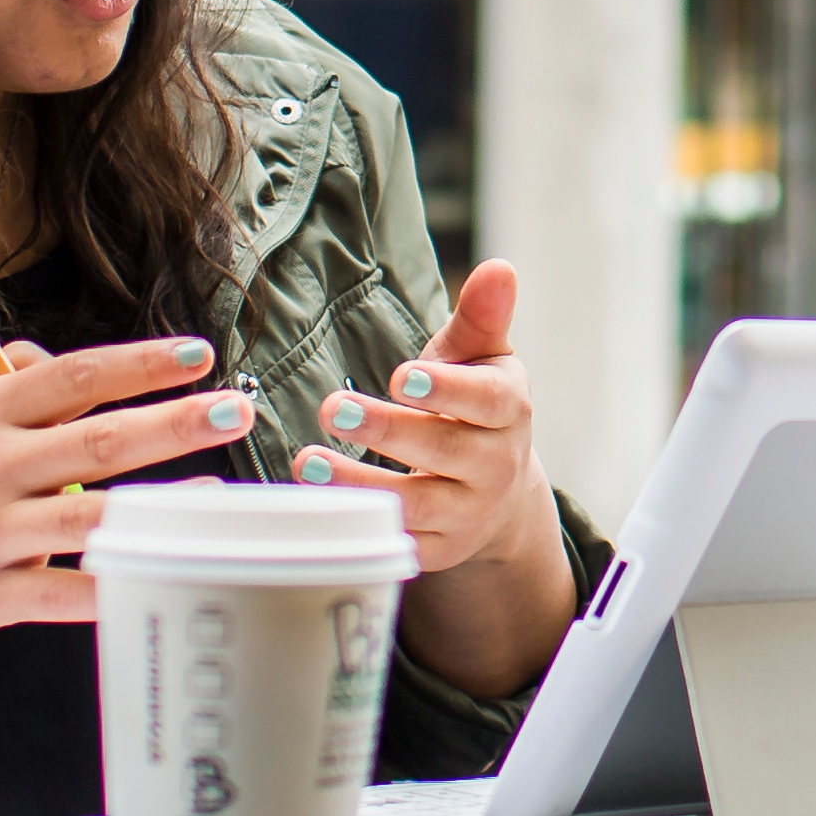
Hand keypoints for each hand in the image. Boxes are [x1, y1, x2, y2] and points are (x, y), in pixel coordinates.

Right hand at [0, 334, 257, 651]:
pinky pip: (64, 593)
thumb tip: (54, 356)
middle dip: (174, 423)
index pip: (76, 376)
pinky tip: (163, 574)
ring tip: (221, 495)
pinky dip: (115, 585)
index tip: (199, 355)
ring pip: (90, 516)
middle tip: (236, 408)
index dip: (142, 364)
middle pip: (97, 439)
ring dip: (161, 505)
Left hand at [299, 259, 560, 580]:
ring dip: (359, 483)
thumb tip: (499, 268)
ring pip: (415, 503)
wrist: (497, 492)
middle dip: (386, 430)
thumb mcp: (480, 361)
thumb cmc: (474, 408)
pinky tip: (315, 506)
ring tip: (308, 462)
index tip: (401, 378)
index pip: (487, 401)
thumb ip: (480, 318)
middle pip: (443, 449)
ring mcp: (467, 512)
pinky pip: (394, 541)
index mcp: (508, 411)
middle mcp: (495, 465)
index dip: (445, 390)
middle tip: (332, 408)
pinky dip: (355, 527)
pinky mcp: (437, 548)